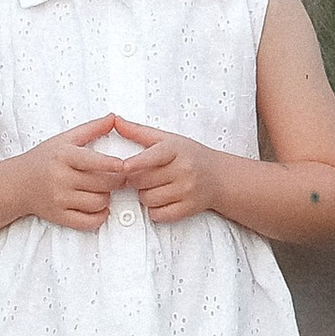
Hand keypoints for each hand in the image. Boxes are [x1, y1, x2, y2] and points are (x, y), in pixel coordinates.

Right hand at [16, 116, 136, 231]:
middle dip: (116, 181)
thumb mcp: (64, 139)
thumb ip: (91, 129)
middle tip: (119, 177)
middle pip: (102, 184)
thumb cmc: (44, 159)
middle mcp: (60, 178)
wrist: (18, 183)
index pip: (93, 161)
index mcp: (63, 156)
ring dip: (107, 197)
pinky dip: (99, 216)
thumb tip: (114, 118)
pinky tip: (99, 207)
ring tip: (104, 190)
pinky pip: (88, 222)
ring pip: (98, 202)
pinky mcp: (59, 216)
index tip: (124, 165)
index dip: (111, 164)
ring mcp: (59, 199)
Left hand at [105, 119, 219, 224]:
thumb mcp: (168, 139)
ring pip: (148, 198)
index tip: (123, 166)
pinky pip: (158, 214)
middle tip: (143, 176)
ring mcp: (187, 190)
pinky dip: (155, 210)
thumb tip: (116, 121)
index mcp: (176, 149)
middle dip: (136, 180)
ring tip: (154, 187)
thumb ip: (139, 132)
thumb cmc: (190, 156)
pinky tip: (162, 199)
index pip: (152, 157)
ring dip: (144, 195)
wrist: (218, 177)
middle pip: (143, 180)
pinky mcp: (188, 208)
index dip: (135, 163)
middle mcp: (183, 169)